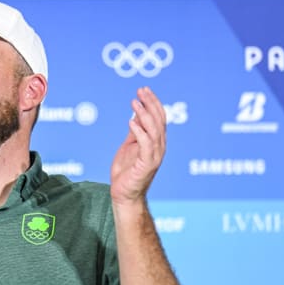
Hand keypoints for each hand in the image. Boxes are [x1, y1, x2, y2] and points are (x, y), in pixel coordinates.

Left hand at [110, 86, 165, 204]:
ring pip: (154, 130)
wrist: (124, 194)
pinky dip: (139, 131)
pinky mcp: (147, 164)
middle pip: (159, 120)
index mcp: (156, 142)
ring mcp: (155, 155)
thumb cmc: (127, 172)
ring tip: (134, 102)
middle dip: (150, 103)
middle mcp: (159, 147)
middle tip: (141, 90)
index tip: (143, 90)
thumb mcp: (130, 145)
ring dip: (144, 114)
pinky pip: (145, 144)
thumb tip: (136, 113)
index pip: (159, 117)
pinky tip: (131, 122)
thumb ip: (135, 131)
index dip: (153, 102)